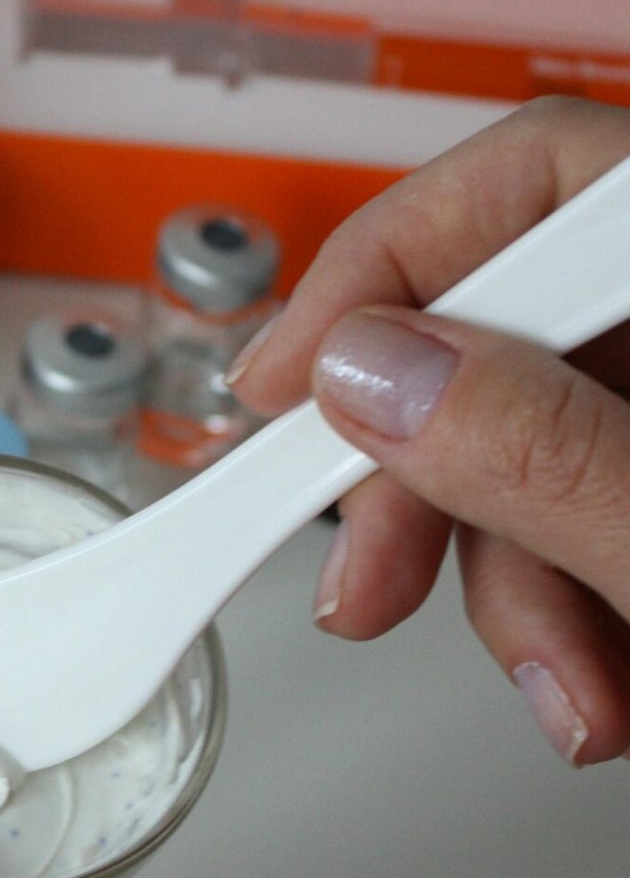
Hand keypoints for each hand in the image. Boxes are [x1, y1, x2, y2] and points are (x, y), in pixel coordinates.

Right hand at [231, 96, 629, 765]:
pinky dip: (577, 606)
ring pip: (545, 448)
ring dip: (514, 588)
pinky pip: (595, 514)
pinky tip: (601, 682)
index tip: (280, 402)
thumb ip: (545, 453)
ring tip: (569, 697)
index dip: (378, 280)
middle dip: (436, 486)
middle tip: (370, 589)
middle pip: (513, 334)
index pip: (526, 180)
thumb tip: (374, 381)